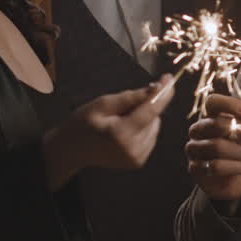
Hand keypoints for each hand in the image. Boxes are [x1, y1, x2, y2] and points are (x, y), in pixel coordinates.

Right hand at [42, 75, 173, 189]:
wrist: (71, 151)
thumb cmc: (82, 124)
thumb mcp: (102, 104)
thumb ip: (130, 97)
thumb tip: (156, 89)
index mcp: (121, 134)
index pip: (150, 111)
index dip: (162, 93)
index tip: (169, 79)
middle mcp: (133, 150)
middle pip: (154, 118)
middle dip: (146, 106)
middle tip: (123, 106)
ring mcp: (137, 158)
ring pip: (155, 126)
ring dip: (145, 117)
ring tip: (120, 120)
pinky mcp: (138, 162)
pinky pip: (150, 136)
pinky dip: (143, 128)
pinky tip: (125, 129)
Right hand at [185, 93, 240, 204]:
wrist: (236, 179)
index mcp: (210, 116)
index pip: (212, 102)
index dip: (230, 104)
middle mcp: (197, 129)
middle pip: (216, 124)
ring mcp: (193, 148)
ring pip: (216, 146)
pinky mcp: (194, 168)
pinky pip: (215, 166)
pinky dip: (236, 166)